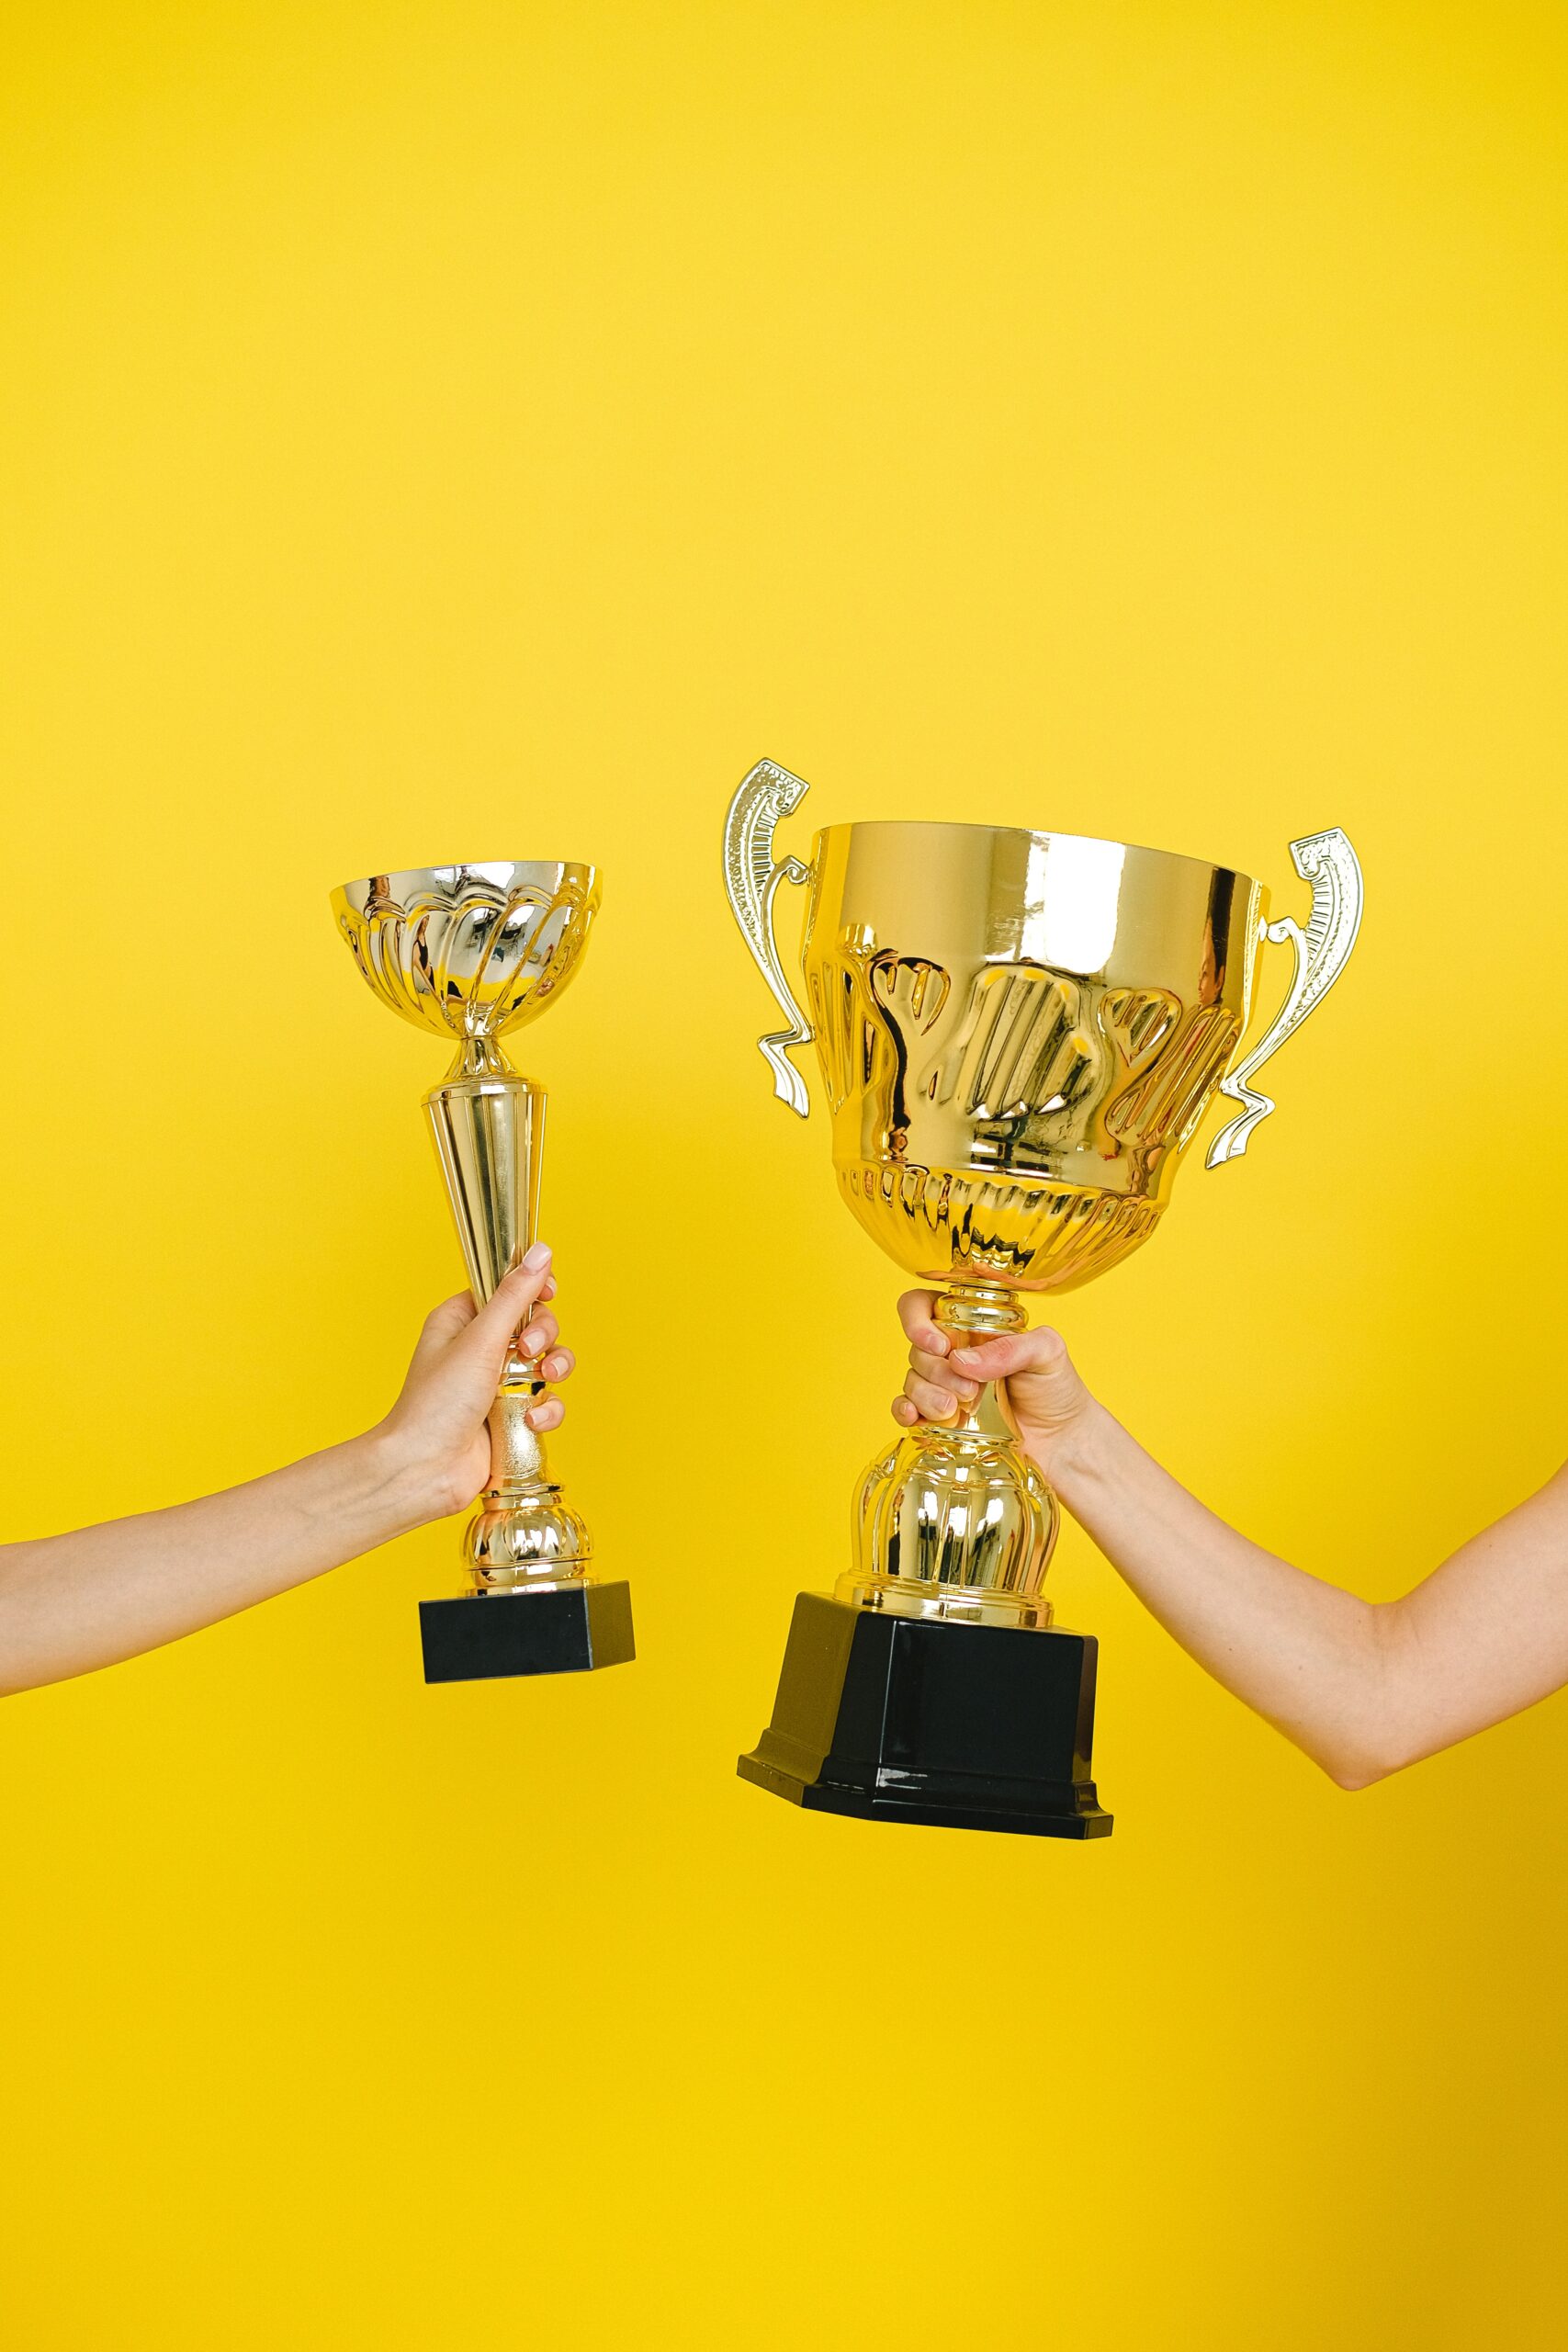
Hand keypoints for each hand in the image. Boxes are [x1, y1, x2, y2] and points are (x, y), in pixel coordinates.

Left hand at [374, 1242, 574, 1521]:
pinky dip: (546, 1409)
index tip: (548, 1293)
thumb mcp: (479, 1339)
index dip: (533, 1289)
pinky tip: (531, 1419)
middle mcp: (480, 1349)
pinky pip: (547, 1401)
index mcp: (462, 1320)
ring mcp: (497, 1384)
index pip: (508, 1288)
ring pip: (549, 1362)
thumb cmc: (436, 1404)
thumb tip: (541, 1252)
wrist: (425, 1469)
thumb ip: (515, 1296)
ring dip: (554, 1369)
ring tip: (542, 1379)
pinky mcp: (512, 1415)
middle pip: (536, 1323)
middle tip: (529, 1349)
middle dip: (544, 1335)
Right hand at [892, 1289, 1097, 1482]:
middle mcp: (953, 1352)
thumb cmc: (1057, 1389)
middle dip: (937, 1371)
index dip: (917, 1320)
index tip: (940, 1346)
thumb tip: (961, 1361)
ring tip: (956, 1410)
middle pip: (916, 1349)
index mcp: (971, 1326)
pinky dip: (905, 1412)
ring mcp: (943, 1386)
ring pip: (911, 1380)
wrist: (1062, 1441)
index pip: (923, 1305)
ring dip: (927, 1396)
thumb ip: (1010, 1347)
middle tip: (970, 1391)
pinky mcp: (939, 1418)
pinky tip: (916, 1418)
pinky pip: (905, 1409)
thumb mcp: (1046, 1352)